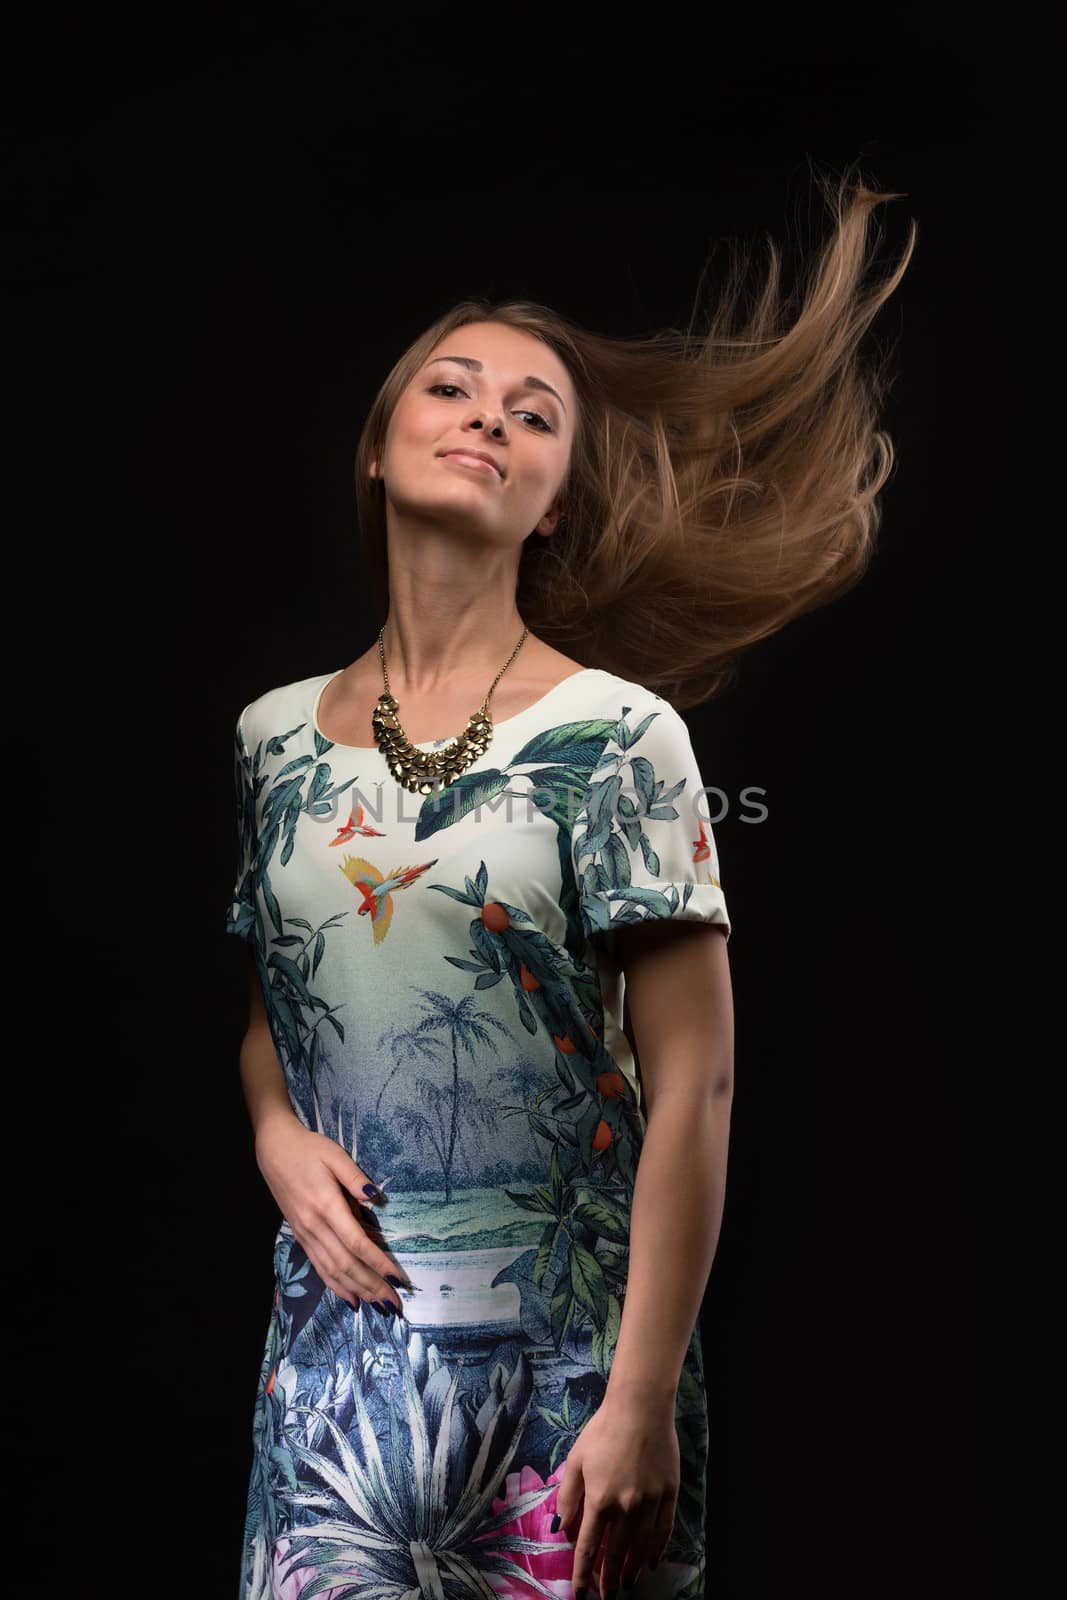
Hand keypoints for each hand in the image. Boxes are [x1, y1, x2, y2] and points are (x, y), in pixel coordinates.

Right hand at [254, 1111, 408, 1315]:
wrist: (274, 1150)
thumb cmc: (308, 1149)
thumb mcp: (335, 1154)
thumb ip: (356, 1177)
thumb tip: (376, 1198)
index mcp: (326, 1206)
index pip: (356, 1243)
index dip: (378, 1263)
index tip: (398, 1279)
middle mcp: (315, 1226)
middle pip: (347, 1264)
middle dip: (372, 1286)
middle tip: (395, 1305)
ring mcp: (306, 1234)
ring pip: (332, 1271)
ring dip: (357, 1291)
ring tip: (378, 1307)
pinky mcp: (301, 1236)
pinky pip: (319, 1267)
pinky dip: (336, 1285)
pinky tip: (351, 1297)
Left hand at [554, 1392, 678, 1596]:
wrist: (640, 1408)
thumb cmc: (603, 1430)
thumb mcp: (576, 1459)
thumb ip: (567, 1496)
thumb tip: (560, 1528)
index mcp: (600, 1499)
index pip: (589, 1547)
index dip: (583, 1574)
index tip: (580, 1594)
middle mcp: (626, 1506)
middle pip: (617, 1553)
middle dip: (610, 1579)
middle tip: (607, 1596)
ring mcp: (651, 1502)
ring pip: (642, 1546)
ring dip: (634, 1569)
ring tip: (629, 1584)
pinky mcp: (669, 1494)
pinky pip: (664, 1530)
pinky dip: (658, 1549)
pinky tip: (653, 1561)